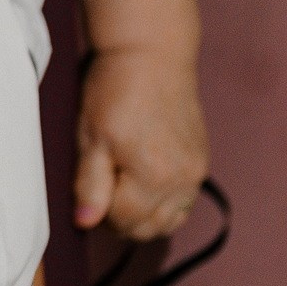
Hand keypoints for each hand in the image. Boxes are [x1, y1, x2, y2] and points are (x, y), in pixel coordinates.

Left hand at [74, 44, 207, 238]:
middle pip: (150, 228)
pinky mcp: (201, 162)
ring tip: (122, 186)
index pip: (124, 222)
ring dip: (145, 216)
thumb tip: (86, 221)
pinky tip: (144, 181)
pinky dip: (164, 203)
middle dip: (122, 219)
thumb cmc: (115, 91)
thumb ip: (90, 184)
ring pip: (171, 221)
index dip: (100, 212)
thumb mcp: (91, 137)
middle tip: (102, 189)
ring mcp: (195, 172)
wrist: (152, 57)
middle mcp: (182, 180)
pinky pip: (184, 202)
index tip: (89, 189)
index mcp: (153, 176)